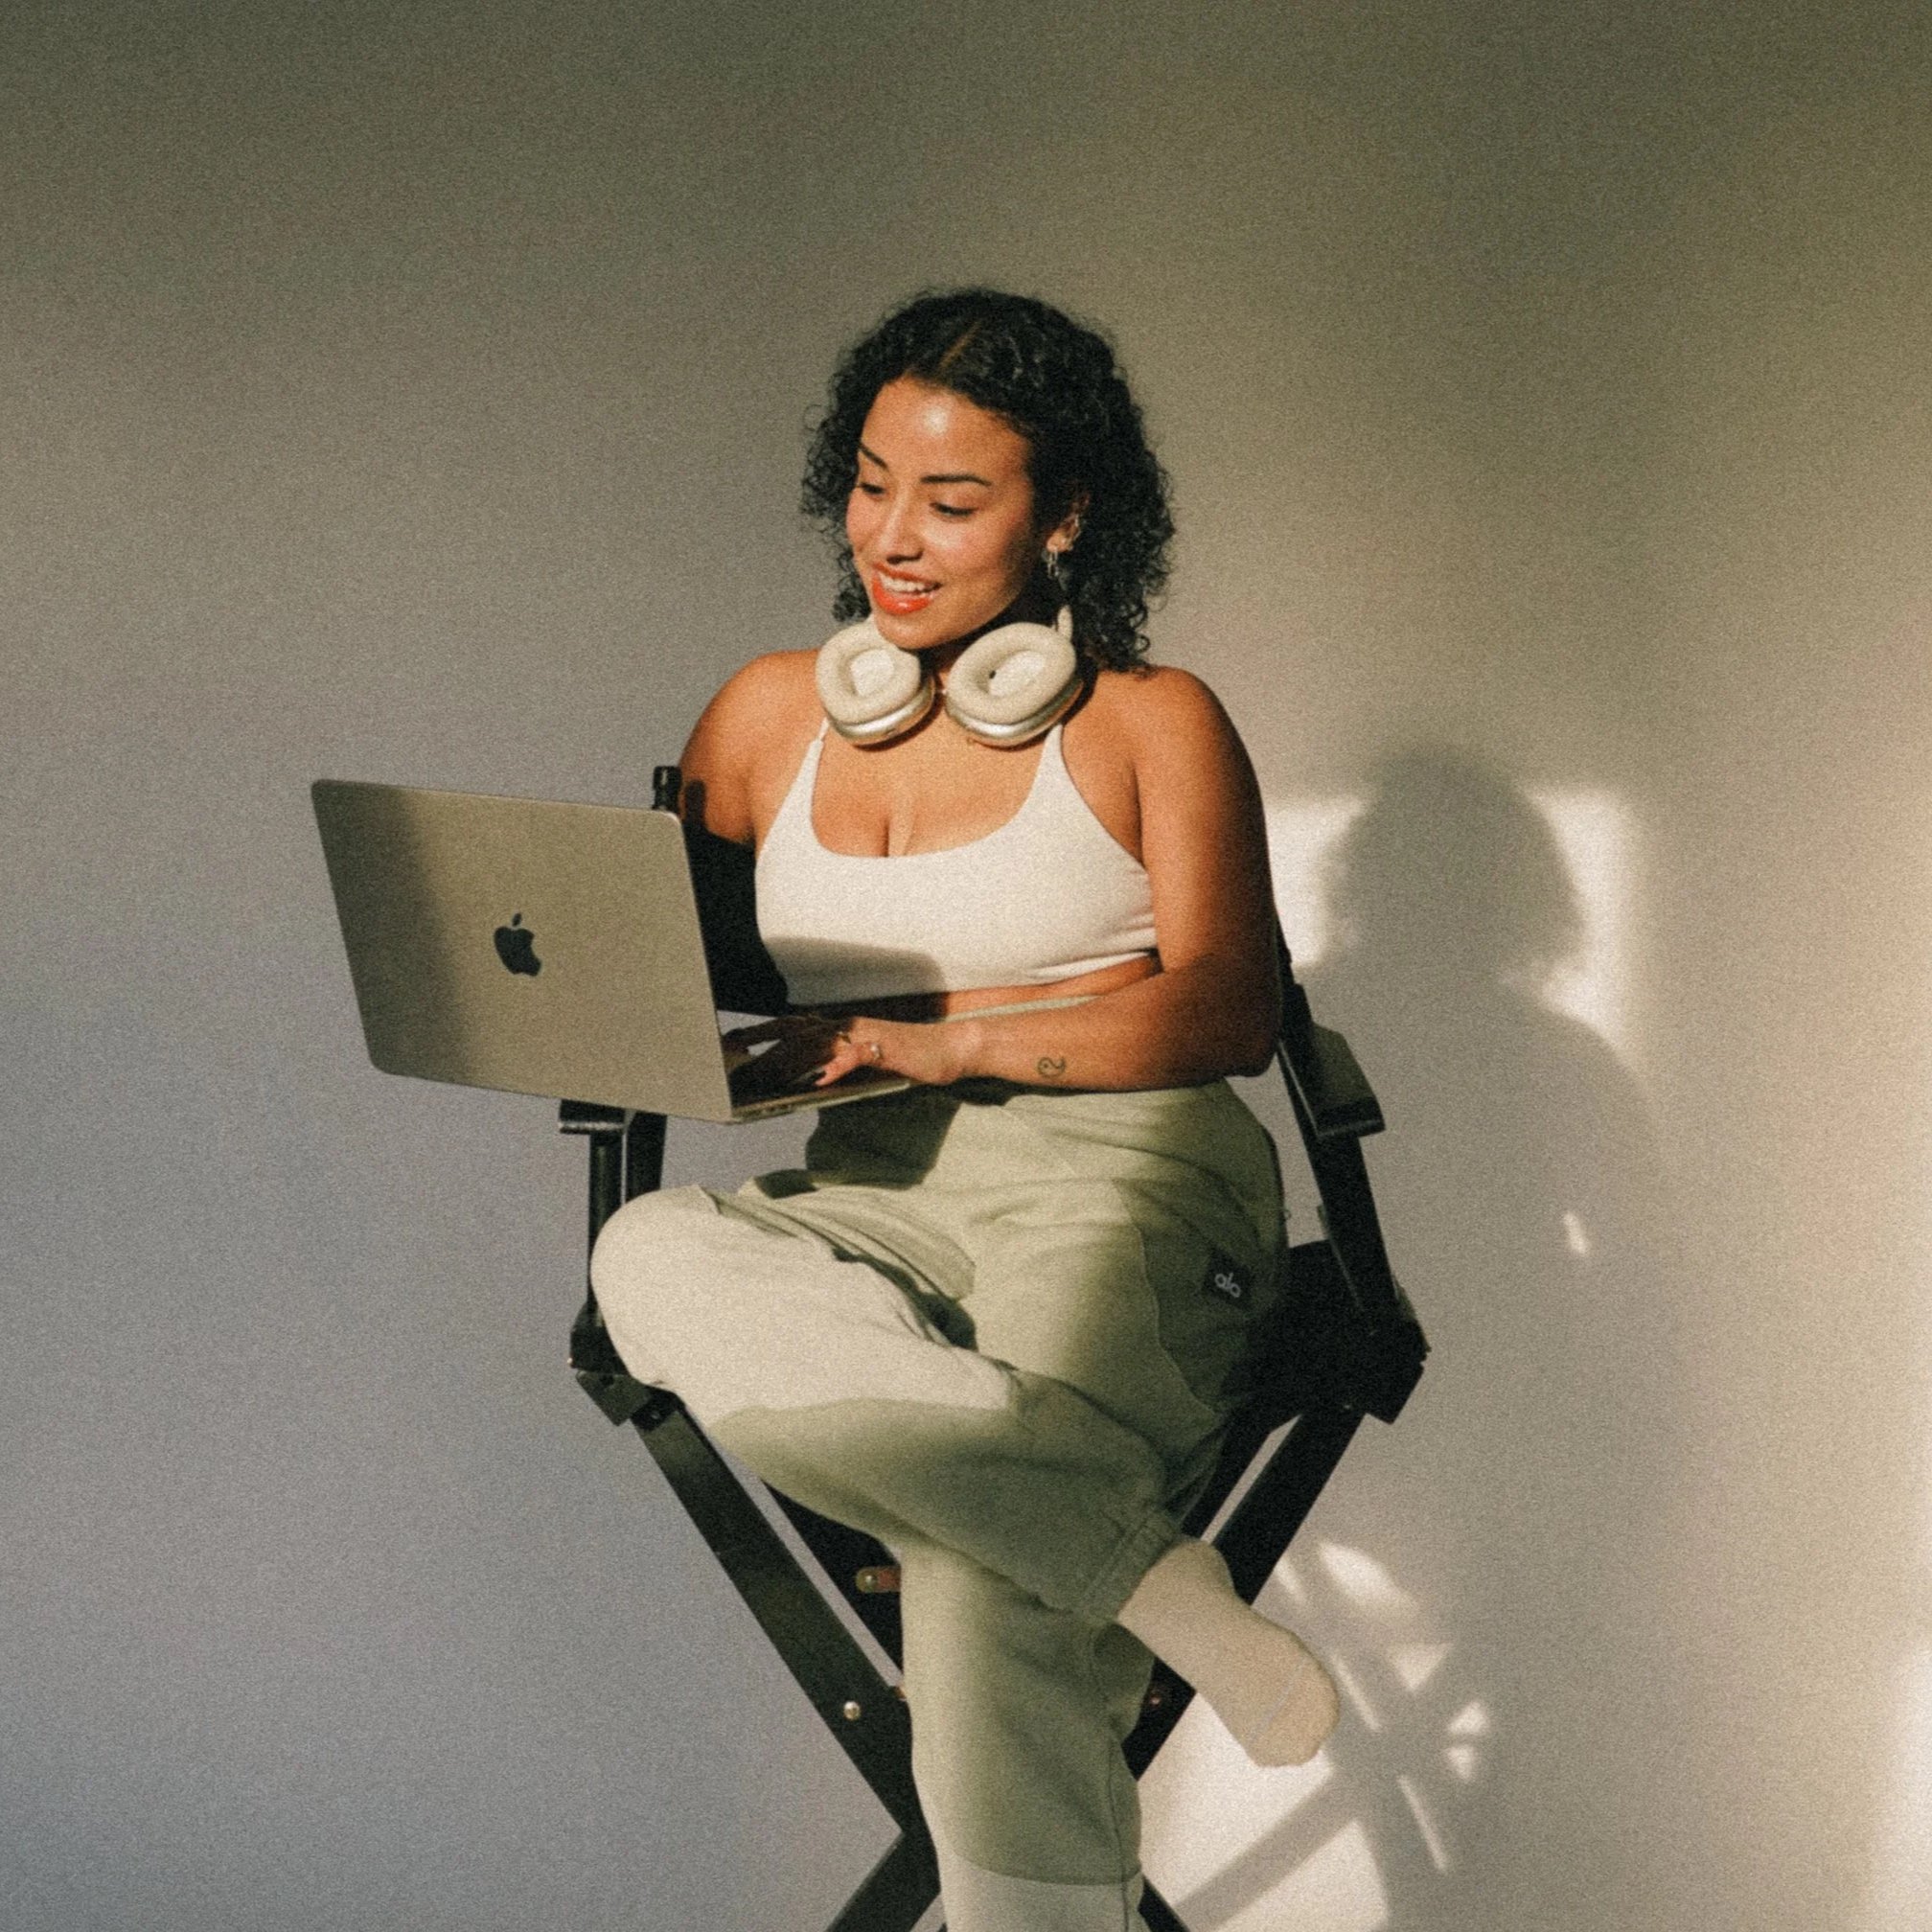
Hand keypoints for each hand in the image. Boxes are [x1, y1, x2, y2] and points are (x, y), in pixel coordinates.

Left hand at [724, 1013, 971, 1089]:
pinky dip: (836, 1067)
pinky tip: (820, 1081)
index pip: (792, 1025)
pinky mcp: (884, 1048)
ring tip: (763, 1079)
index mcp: (840, 1026)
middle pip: (796, 1034)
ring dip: (789, 1062)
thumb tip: (805, 1078)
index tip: (732, 1041)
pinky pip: (855, 1056)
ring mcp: (864, 1034)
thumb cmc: (905, 1058)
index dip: (761, 1031)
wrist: (947, 1050)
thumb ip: (835, 1063)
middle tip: (733, 1061)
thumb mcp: (862, 1061)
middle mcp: (847, 1025)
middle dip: (763, 1048)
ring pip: (818, 1045)